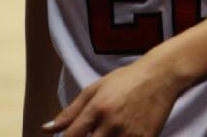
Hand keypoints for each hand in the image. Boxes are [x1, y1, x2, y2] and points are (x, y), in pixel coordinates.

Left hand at [41, 57, 179, 136]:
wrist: (161, 75)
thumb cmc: (126, 80)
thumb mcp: (96, 89)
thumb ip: (70, 111)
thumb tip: (45, 129)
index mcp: (97, 108)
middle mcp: (111, 123)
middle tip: (93, 133)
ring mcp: (129, 135)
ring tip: (105, 132)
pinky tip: (120, 134)